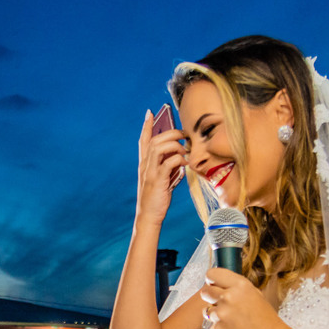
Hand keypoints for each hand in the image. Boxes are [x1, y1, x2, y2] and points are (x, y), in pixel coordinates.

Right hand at [135, 110, 187, 226]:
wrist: (149, 216)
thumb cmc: (156, 198)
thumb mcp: (162, 179)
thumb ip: (169, 167)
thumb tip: (181, 158)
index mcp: (145, 164)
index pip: (143, 141)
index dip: (146, 126)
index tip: (149, 113)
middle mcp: (145, 165)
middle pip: (154, 140)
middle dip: (169, 132)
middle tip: (183, 133)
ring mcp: (150, 172)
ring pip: (158, 148)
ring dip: (174, 145)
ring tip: (185, 149)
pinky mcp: (157, 180)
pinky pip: (168, 163)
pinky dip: (178, 160)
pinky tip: (186, 163)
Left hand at [199, 268, 284, 328]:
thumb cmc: (266, 320)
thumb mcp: (255, 296)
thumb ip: (236, 289)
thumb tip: (219, 285)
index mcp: (241, 286)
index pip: (212, 274)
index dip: (211, 280)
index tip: (213, 285)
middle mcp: (229, 297)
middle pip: (206, 292)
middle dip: (211, 298)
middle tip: (222, 305)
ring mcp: (222, 315)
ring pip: (208, 311)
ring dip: (218, 316)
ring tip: (235, 323)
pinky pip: (213, 328)